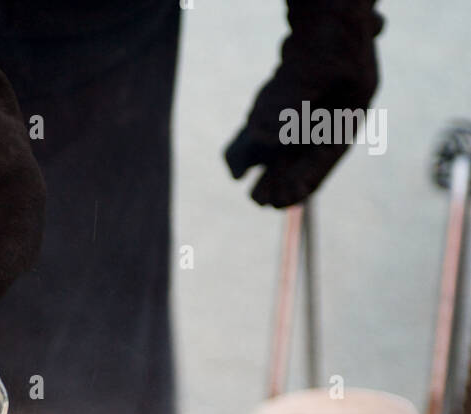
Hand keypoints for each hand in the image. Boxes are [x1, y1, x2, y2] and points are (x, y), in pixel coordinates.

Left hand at [224, 1, 383, 208]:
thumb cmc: (329, 28)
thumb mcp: (311, 65)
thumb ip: (288, 101)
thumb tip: (260, 135)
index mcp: (352, 108)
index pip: (327, 153)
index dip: (305, 179)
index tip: (282, 200)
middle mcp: (337, 108)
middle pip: (308, 152)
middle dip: (284, 177)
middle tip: (259, 200)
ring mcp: (319, 99)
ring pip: (292, 140)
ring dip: (272, 163)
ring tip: (251, 186)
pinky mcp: (300, 89)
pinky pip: (280, 121)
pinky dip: (264, 136)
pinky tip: (245, 151)